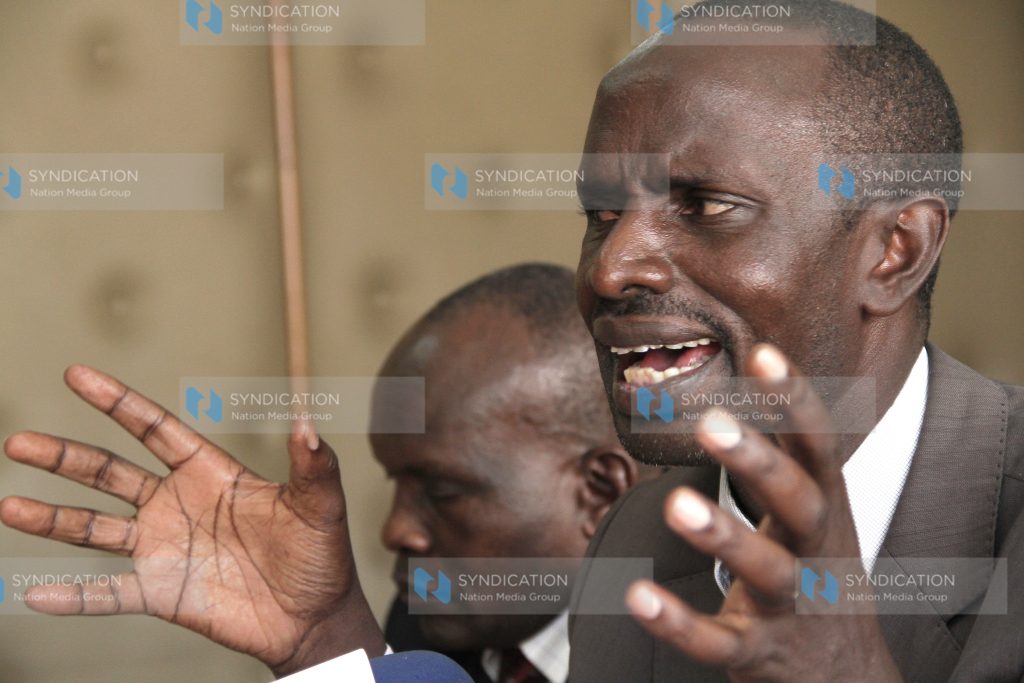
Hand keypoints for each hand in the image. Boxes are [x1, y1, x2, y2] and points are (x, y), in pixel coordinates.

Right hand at [0, 365, 384, 676]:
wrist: (314, 618)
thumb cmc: (319, 556)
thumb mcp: (321, 506)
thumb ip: (314, 466)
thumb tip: (308, 422)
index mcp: (211, 474)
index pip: (155, 429)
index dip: (117, 402)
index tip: (77, 374)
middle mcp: (177, 505)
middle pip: (109, 473)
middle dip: (65, 457)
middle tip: (18, 442)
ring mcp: (164, 549)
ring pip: (96, 528)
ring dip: (53, 518)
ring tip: (9, 505)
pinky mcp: (162, 593)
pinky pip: (110, 595)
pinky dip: (75, 597)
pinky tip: (37, 594)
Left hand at [624, 344, 901, 682]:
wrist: (849, 677)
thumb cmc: (819, 571)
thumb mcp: (818, 511)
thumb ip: (789, 449)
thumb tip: (767, 360)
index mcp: (825, 510)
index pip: (819, 448)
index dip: (797, 402)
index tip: (764, 354)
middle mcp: (814, 553)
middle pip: (798, 503)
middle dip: (758, 463)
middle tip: (711, 422)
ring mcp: (790, 606)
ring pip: (765, 570)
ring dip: (724, 536)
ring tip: (676, 504)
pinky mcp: (759, 652)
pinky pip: (717, 641)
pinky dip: (679, 622)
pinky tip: (637, 596)